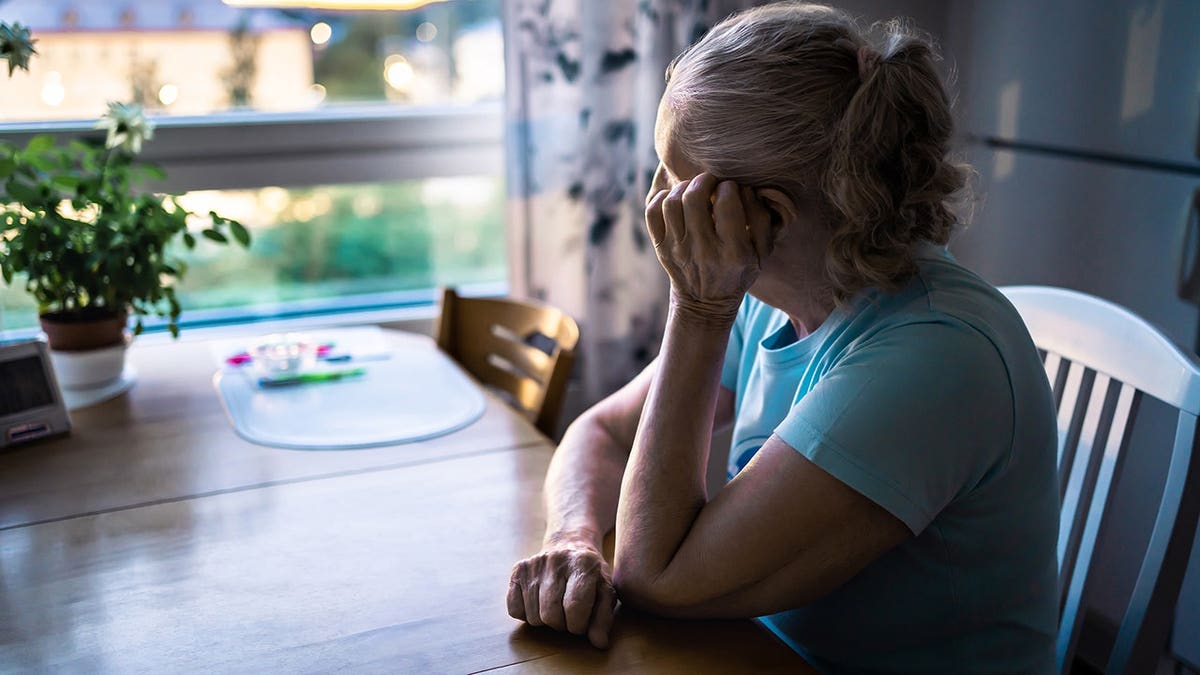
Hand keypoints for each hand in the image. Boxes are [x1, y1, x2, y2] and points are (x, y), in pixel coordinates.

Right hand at [507, 533, 618, 648]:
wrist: (570, 543)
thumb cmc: (590, 574)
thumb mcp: (605, 592)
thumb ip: (604, 618)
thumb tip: (599, 643)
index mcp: (583, 564)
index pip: (574, 607)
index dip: (579, 625)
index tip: (582, 622)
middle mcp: (556, 560)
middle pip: (551, 614)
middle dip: (562, 624)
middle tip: (568, 616)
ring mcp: (534, 564)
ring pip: (533, 616)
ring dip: (545, 621)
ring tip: (556, 608)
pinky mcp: (518, 569)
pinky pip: (514, 609)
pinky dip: (526, 615)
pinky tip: (539, 603)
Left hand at [645, 173, 774, 325]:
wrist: (705, 303)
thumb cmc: (738, 272)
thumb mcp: (762, 253)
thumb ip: (761, 219)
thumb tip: (746, 189)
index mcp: (732, 252)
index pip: (726, 204)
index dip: (730, 187)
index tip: (731, 189)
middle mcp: (702, 250)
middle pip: (694, 198)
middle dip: (705, 180)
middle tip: (711, 181)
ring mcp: (677, 249)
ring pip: (672, 202)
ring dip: (684, 187)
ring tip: (695, 189)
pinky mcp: (661, 247)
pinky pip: (653, 212)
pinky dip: (662, 198)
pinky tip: (677, 200)